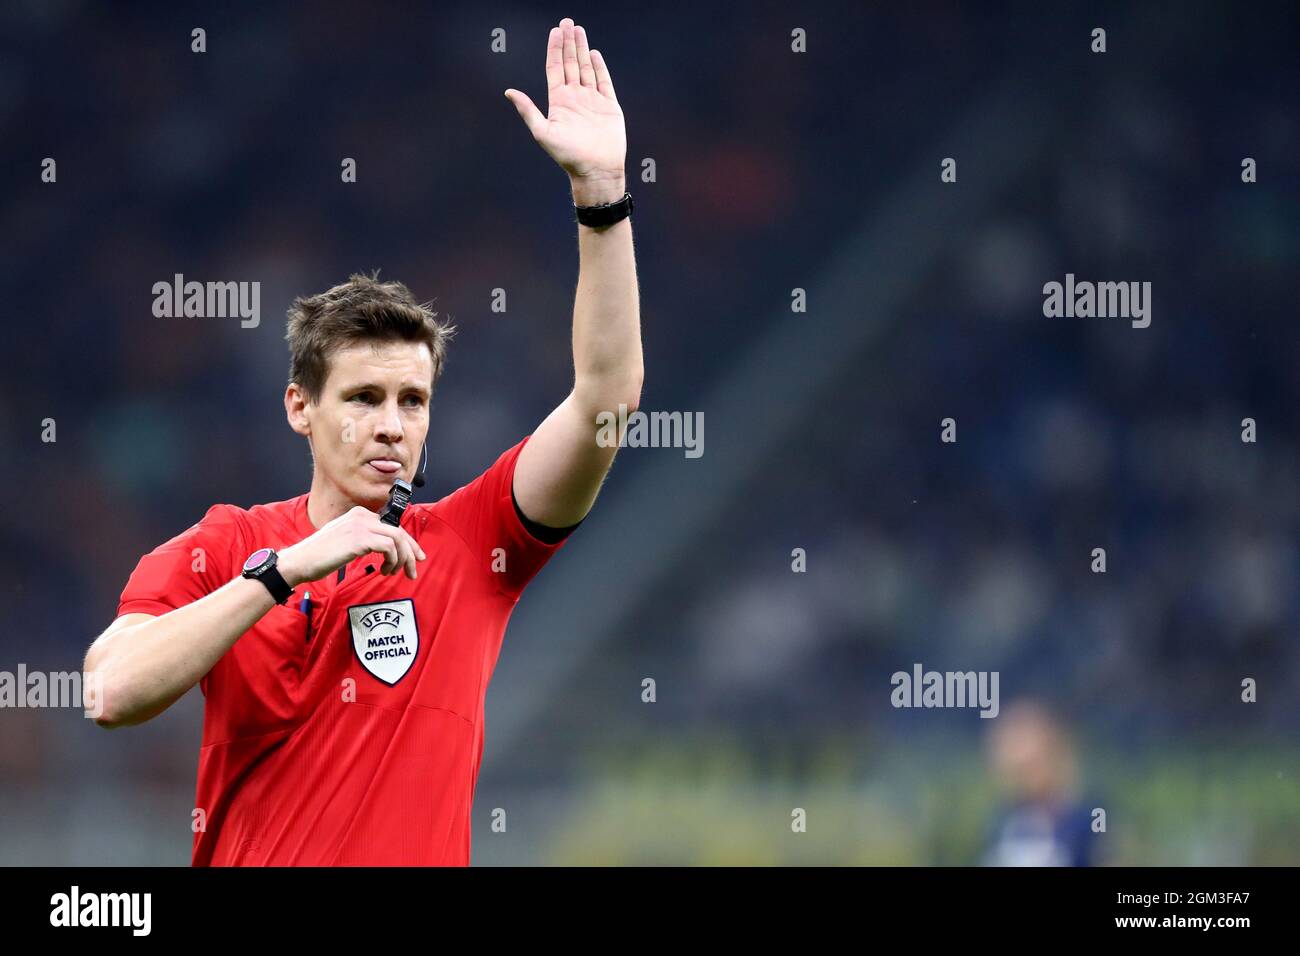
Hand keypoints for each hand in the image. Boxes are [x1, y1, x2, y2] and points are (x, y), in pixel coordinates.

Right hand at [278, 506, 426, 585]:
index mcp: (359, 514)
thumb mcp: (345, 540)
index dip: (408, 542)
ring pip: (397, 539)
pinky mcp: (359, 539)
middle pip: (399, 531)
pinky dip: (392, 561)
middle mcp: (362, 516)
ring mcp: (360, 526)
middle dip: (411, 551)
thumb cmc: (320, 555)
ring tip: (394, 573)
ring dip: (402, 559)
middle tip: (415, 567)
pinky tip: (384, 571)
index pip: (392, 526)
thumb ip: (364, 538)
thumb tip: (385, 547)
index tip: (414, 556)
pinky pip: (389, 548)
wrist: (299, 561)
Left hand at [504, 17, 626, 194]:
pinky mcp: (609, 107)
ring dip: (582, 49)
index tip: (555, 30)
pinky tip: (594, 54)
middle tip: (567, 22)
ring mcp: (592, 101)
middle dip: (569, 42)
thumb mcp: (543, 133)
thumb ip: (528, 110)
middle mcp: (575, 98)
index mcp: (559, 101)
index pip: (555, 68)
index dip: (554, 48)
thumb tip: (508, 91)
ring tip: (579, 30)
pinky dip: (599, 68)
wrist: (596, 171)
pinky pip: (604, 82)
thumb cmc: (568, 156)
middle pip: (570, 63)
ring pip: (586, 68)